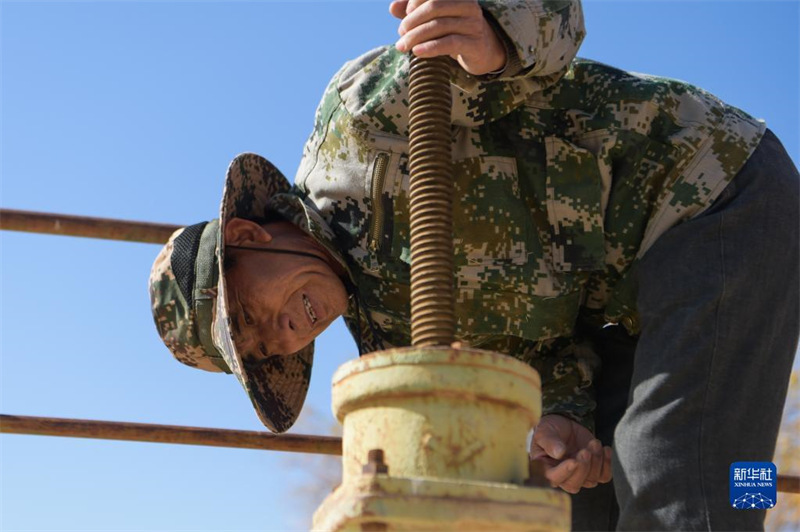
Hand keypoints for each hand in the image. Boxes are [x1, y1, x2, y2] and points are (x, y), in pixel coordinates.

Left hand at [389, 0, 506, 75]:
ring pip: (439, 26)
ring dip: (416, 36)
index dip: (414, 2)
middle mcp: (468, 5)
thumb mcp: (433, 19)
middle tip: (401, 34)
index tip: (405, 15)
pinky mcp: (475, 44)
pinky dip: (430, 47)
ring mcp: (473, 24)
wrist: (481, 51)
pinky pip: (449, 43)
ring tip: (403, 46)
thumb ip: (413, 11)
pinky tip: (417, 52)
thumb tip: (392, 8)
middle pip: (434, 7)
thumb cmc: (453, 31)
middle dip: (412, 20)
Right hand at [530, 414, 612, 493]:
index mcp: (545, 468)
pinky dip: (607, 464)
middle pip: (574, 484)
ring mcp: (580, 475)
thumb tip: (558, 453)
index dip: (565, 472)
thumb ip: (550, 442)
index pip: (554, 478)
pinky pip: (604, 476)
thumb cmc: (550, 429)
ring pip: (591, 480)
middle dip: (583, 468)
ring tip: (594, 443)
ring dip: (596, 461)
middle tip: (585, 451)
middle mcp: (562, 476)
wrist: (564, 424)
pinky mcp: (593, 471)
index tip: (573, 460)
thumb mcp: (545, 431)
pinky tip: (604, 449)